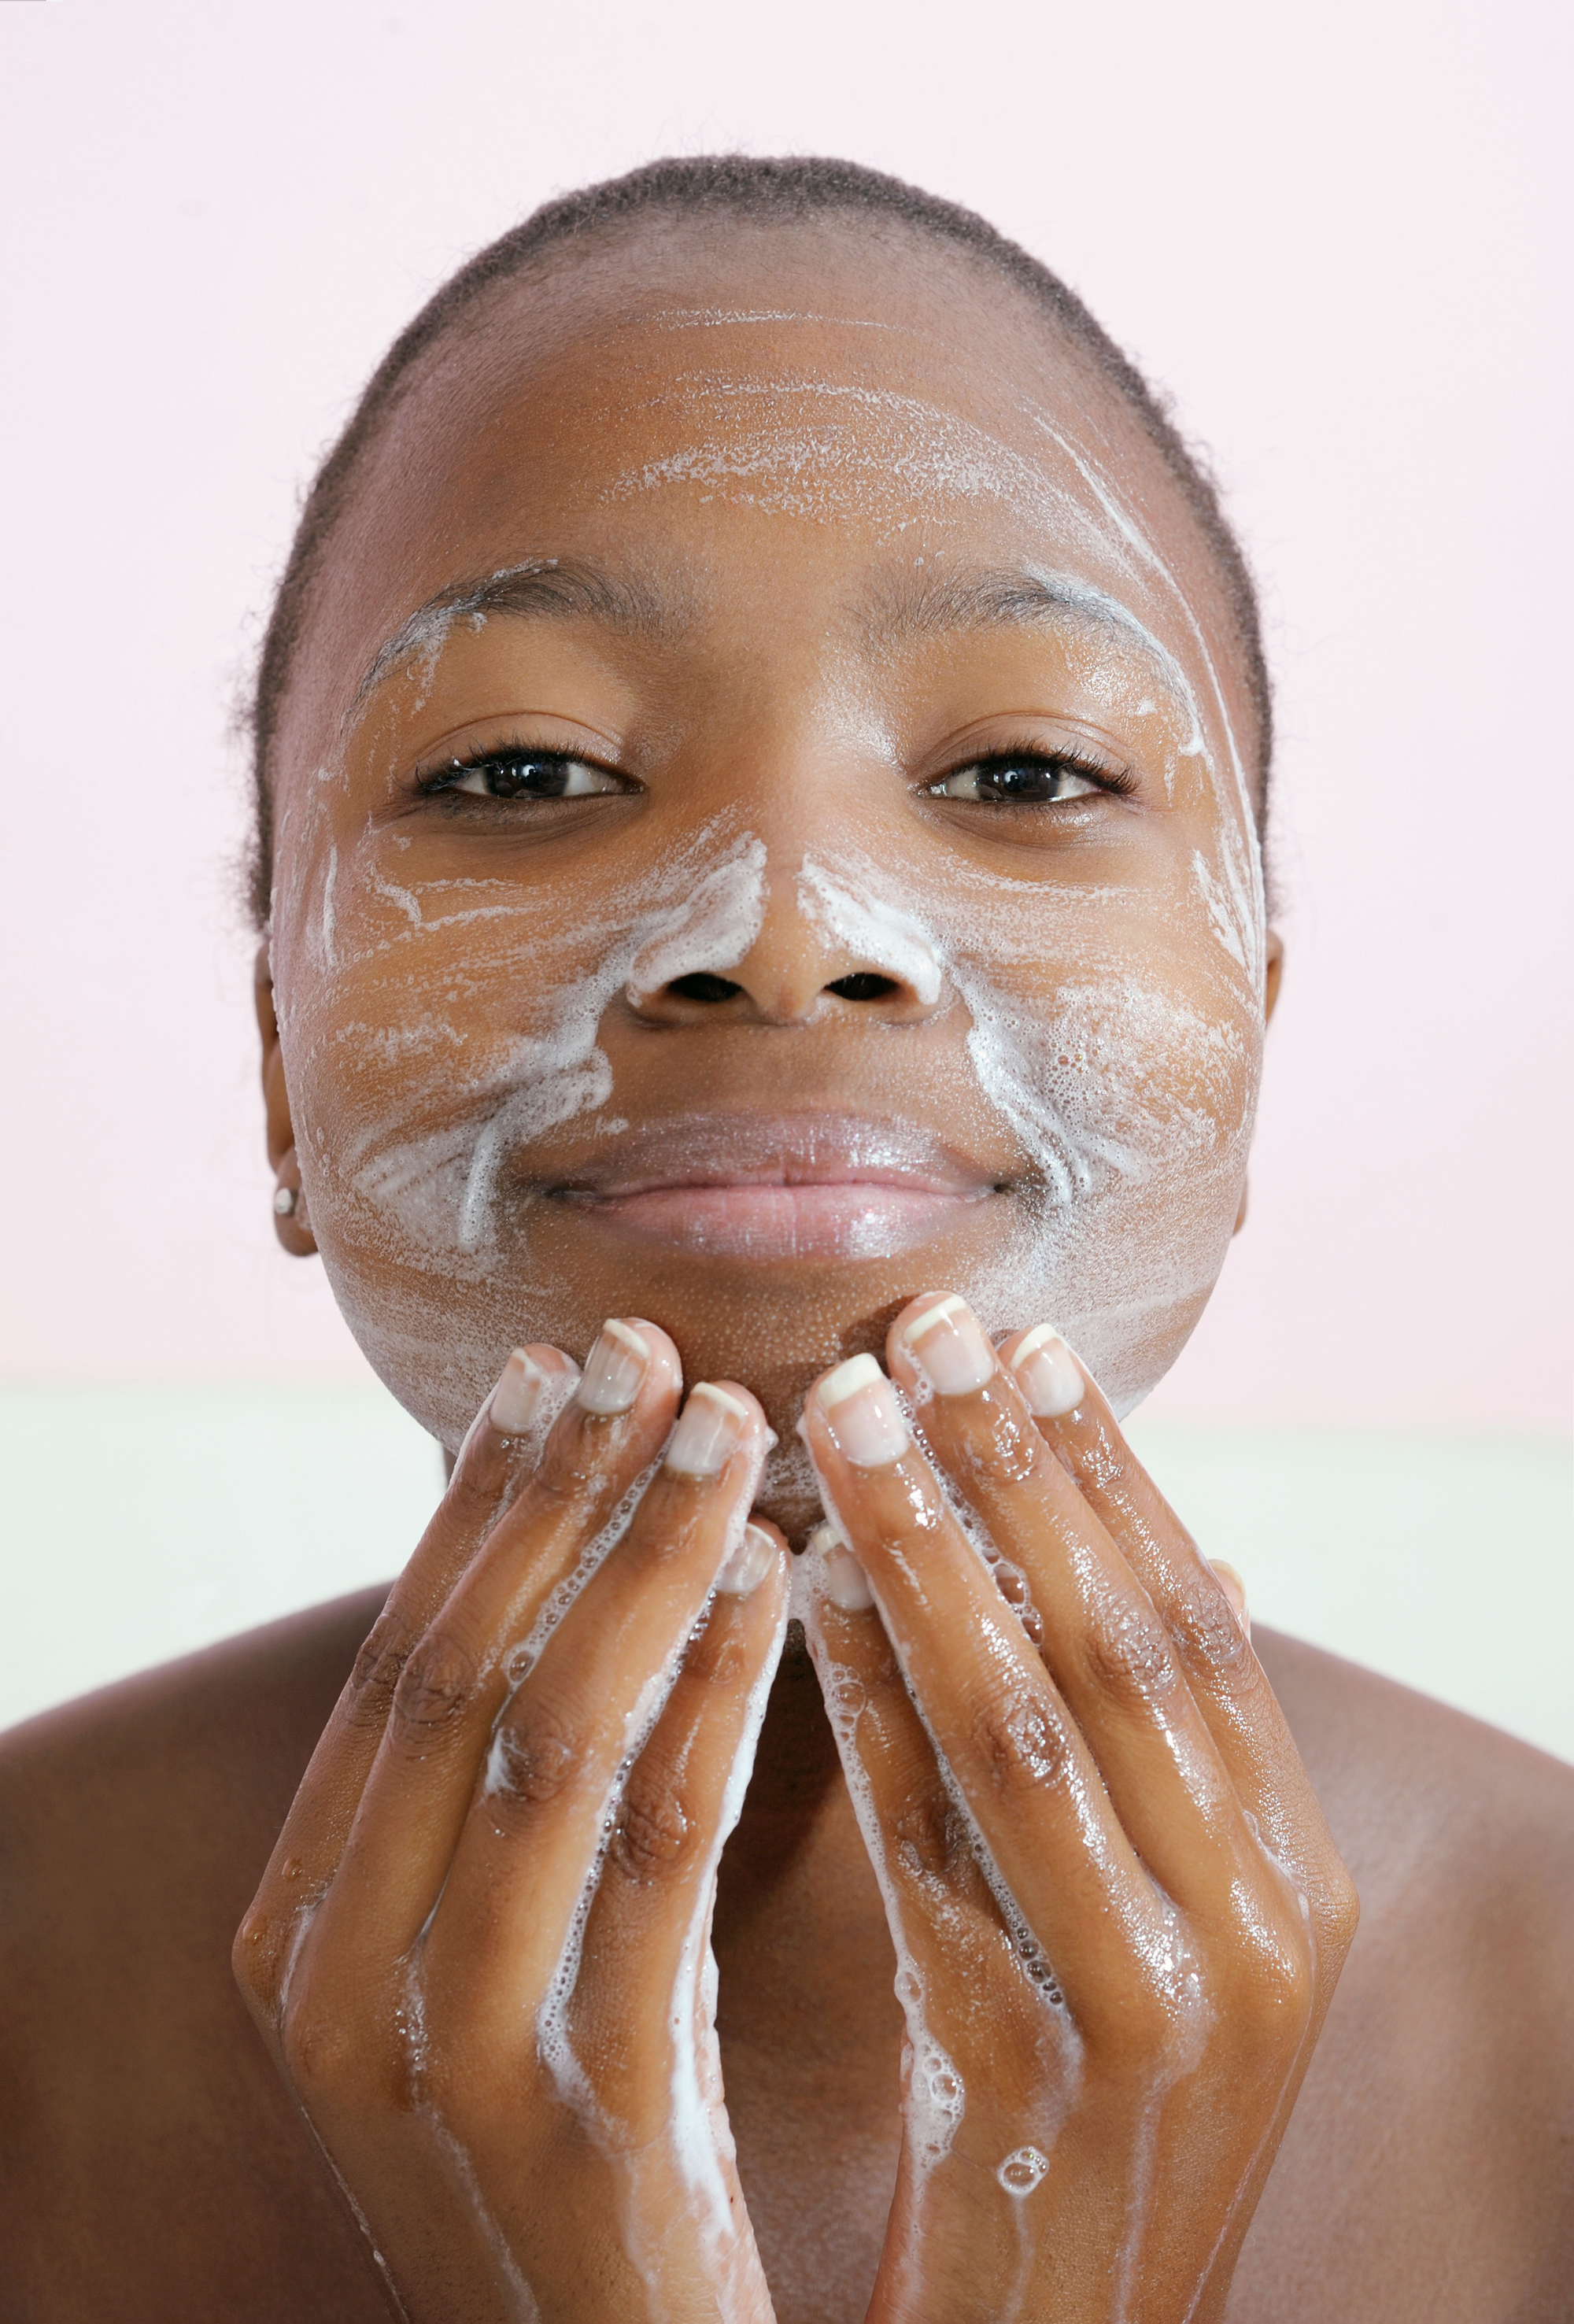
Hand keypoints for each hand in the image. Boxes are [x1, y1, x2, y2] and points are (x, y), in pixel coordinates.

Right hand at [234, 1321, 787, 2323]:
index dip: (482, 1500)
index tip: (565, 1361)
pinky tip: (778, 1581)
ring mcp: (439, 2049)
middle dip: (561, 1496)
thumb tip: (581, 1559)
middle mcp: (329, 1981)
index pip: (397, 1662)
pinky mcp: (576, 2105)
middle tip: (654, 1349)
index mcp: (296, 1928)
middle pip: (456, 1673)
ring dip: (645, 1560)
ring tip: (736, 1426)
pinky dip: (713, 1694)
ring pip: (549, 1738)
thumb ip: (504, 1799)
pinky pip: (654, 1852)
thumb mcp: (499, 1959)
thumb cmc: (583, 2143)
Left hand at [799, 1295, 1358, 2323]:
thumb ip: (1178, 1755)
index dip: (1103, 1471)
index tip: (1017, 1338)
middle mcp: (1257, 1929)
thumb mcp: (1174, 1927)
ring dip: (928, 1548)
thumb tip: (1201, 1549)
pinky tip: (798, 1588)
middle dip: (1009, 1472)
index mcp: (1295, 1875)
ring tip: (839, 1413)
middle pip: (1120, 1644)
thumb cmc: (1093, 2114)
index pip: (1194, 1622)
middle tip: (912, 1326)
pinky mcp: (1029, 2074)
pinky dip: (868, 1704)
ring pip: (1024, 1722)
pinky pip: (931, 1847)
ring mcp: (1155, 2005)